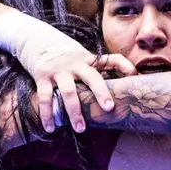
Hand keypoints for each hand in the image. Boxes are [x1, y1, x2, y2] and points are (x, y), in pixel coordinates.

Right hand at [0, 11, 135, 132]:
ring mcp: (59, 70)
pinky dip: (47, 114)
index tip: (135, 75)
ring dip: (74, 111)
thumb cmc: (68, 57)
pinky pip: (45, 97)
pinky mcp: (42, 76)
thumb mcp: (85, 58)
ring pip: (69, 91)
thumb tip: (128, 81)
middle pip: (91, 77)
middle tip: (109, 108)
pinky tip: (51, 128)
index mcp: (90, 60)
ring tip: (80, 129)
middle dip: (101, 92)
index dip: (124, 65)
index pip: (112, 59)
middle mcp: (76, 64)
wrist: (36, 40)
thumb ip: (102, 69)